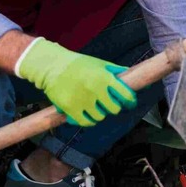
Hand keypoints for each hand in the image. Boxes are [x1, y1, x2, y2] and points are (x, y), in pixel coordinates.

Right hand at [16, 38, 136, 126]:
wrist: (53, 66)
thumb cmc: (78, 64)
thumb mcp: (100, 64)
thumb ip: (116, 71)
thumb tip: (133, 76)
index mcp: (105, 77)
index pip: (126, 95)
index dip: (130, 101)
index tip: (130, 103)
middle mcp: (95, 90)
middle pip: (114, 109)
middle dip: (114, 107)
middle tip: (109, 104)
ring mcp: (83, 100)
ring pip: (100, 117)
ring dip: (100, 113)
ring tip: (95, 107)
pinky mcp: (71, 108)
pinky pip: (86, 122)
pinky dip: (89, 121)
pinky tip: (88, 115)